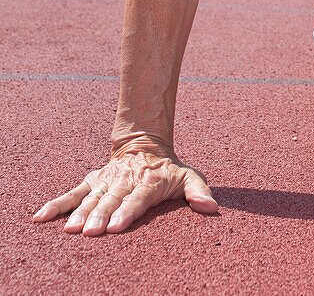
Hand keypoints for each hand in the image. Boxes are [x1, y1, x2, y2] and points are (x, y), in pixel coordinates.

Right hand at [32, 142, 217, 235]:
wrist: (144, 143)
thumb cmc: (168, 168)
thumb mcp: (188, 176)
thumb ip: (199, 191)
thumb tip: (212, 207)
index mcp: (148, 182)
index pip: (138, 198)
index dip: (128, 211)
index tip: (118, 225)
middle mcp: (125, 181)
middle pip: (112, 199)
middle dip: (101, 215)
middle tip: (91, 232)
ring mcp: (106, 181)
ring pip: (92, 197)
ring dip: (81, 213)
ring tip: (71, 229)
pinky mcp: (92, 181)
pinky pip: (72, 194)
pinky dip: (56, 204)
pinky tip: (39, 217)